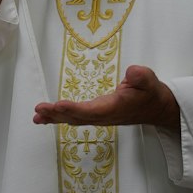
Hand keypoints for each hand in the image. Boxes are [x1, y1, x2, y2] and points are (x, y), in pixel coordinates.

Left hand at [33, 65, 179, 130]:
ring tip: (37, 116)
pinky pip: (75, 118)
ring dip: (54, 117)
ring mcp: (98, 117)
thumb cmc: (150, 93)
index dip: (75, 109)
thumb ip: (141, 77)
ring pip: (73, 119)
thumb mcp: (149, 81)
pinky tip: (46, 117)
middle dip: (57, 114)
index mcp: (114, 108)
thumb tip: (131, 73)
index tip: (59, 105)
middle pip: (77, 117)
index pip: (92, 110)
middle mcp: (103, 116)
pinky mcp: (95, 115)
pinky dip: (59, 117)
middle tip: (40, 109)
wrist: (155, 108)